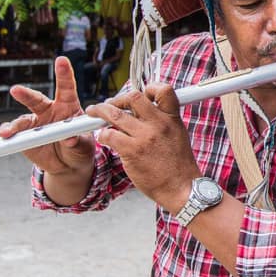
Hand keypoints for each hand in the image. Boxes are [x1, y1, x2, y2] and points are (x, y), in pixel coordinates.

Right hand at [0, 56, 94, 174]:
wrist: (68, 164)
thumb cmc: (80, 148)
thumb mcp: (84, 145)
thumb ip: (78, 140)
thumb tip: (69, 139)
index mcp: (68, 107)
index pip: (66, 88)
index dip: (64, 74)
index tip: (61, 60)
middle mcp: (49, 111)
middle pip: (37, 100)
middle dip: (26, 95)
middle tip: (15, 90)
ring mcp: (36, 122)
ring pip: (23, 120)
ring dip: (14, 126)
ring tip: (7, 132)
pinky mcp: (26, 135)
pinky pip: (15, 134)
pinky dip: (9, 135)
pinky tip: (4, 136)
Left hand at [86, 83, 200, 210]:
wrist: (181, 188)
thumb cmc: (178, 166)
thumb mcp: (178, 136)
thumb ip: (164, 121)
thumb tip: (146, 112)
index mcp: (172, 119)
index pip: (163, 90)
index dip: (149, 88)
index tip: (139, 95)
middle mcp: (159, 124)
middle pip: (133, 97)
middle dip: (117, 99)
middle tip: (109, 105)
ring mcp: (145, 137)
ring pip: (114, 114)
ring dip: (100, 112)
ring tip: (93, 114)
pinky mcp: (132, 151)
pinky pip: (109, 135)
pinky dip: (102, 134)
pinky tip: (103, 138)